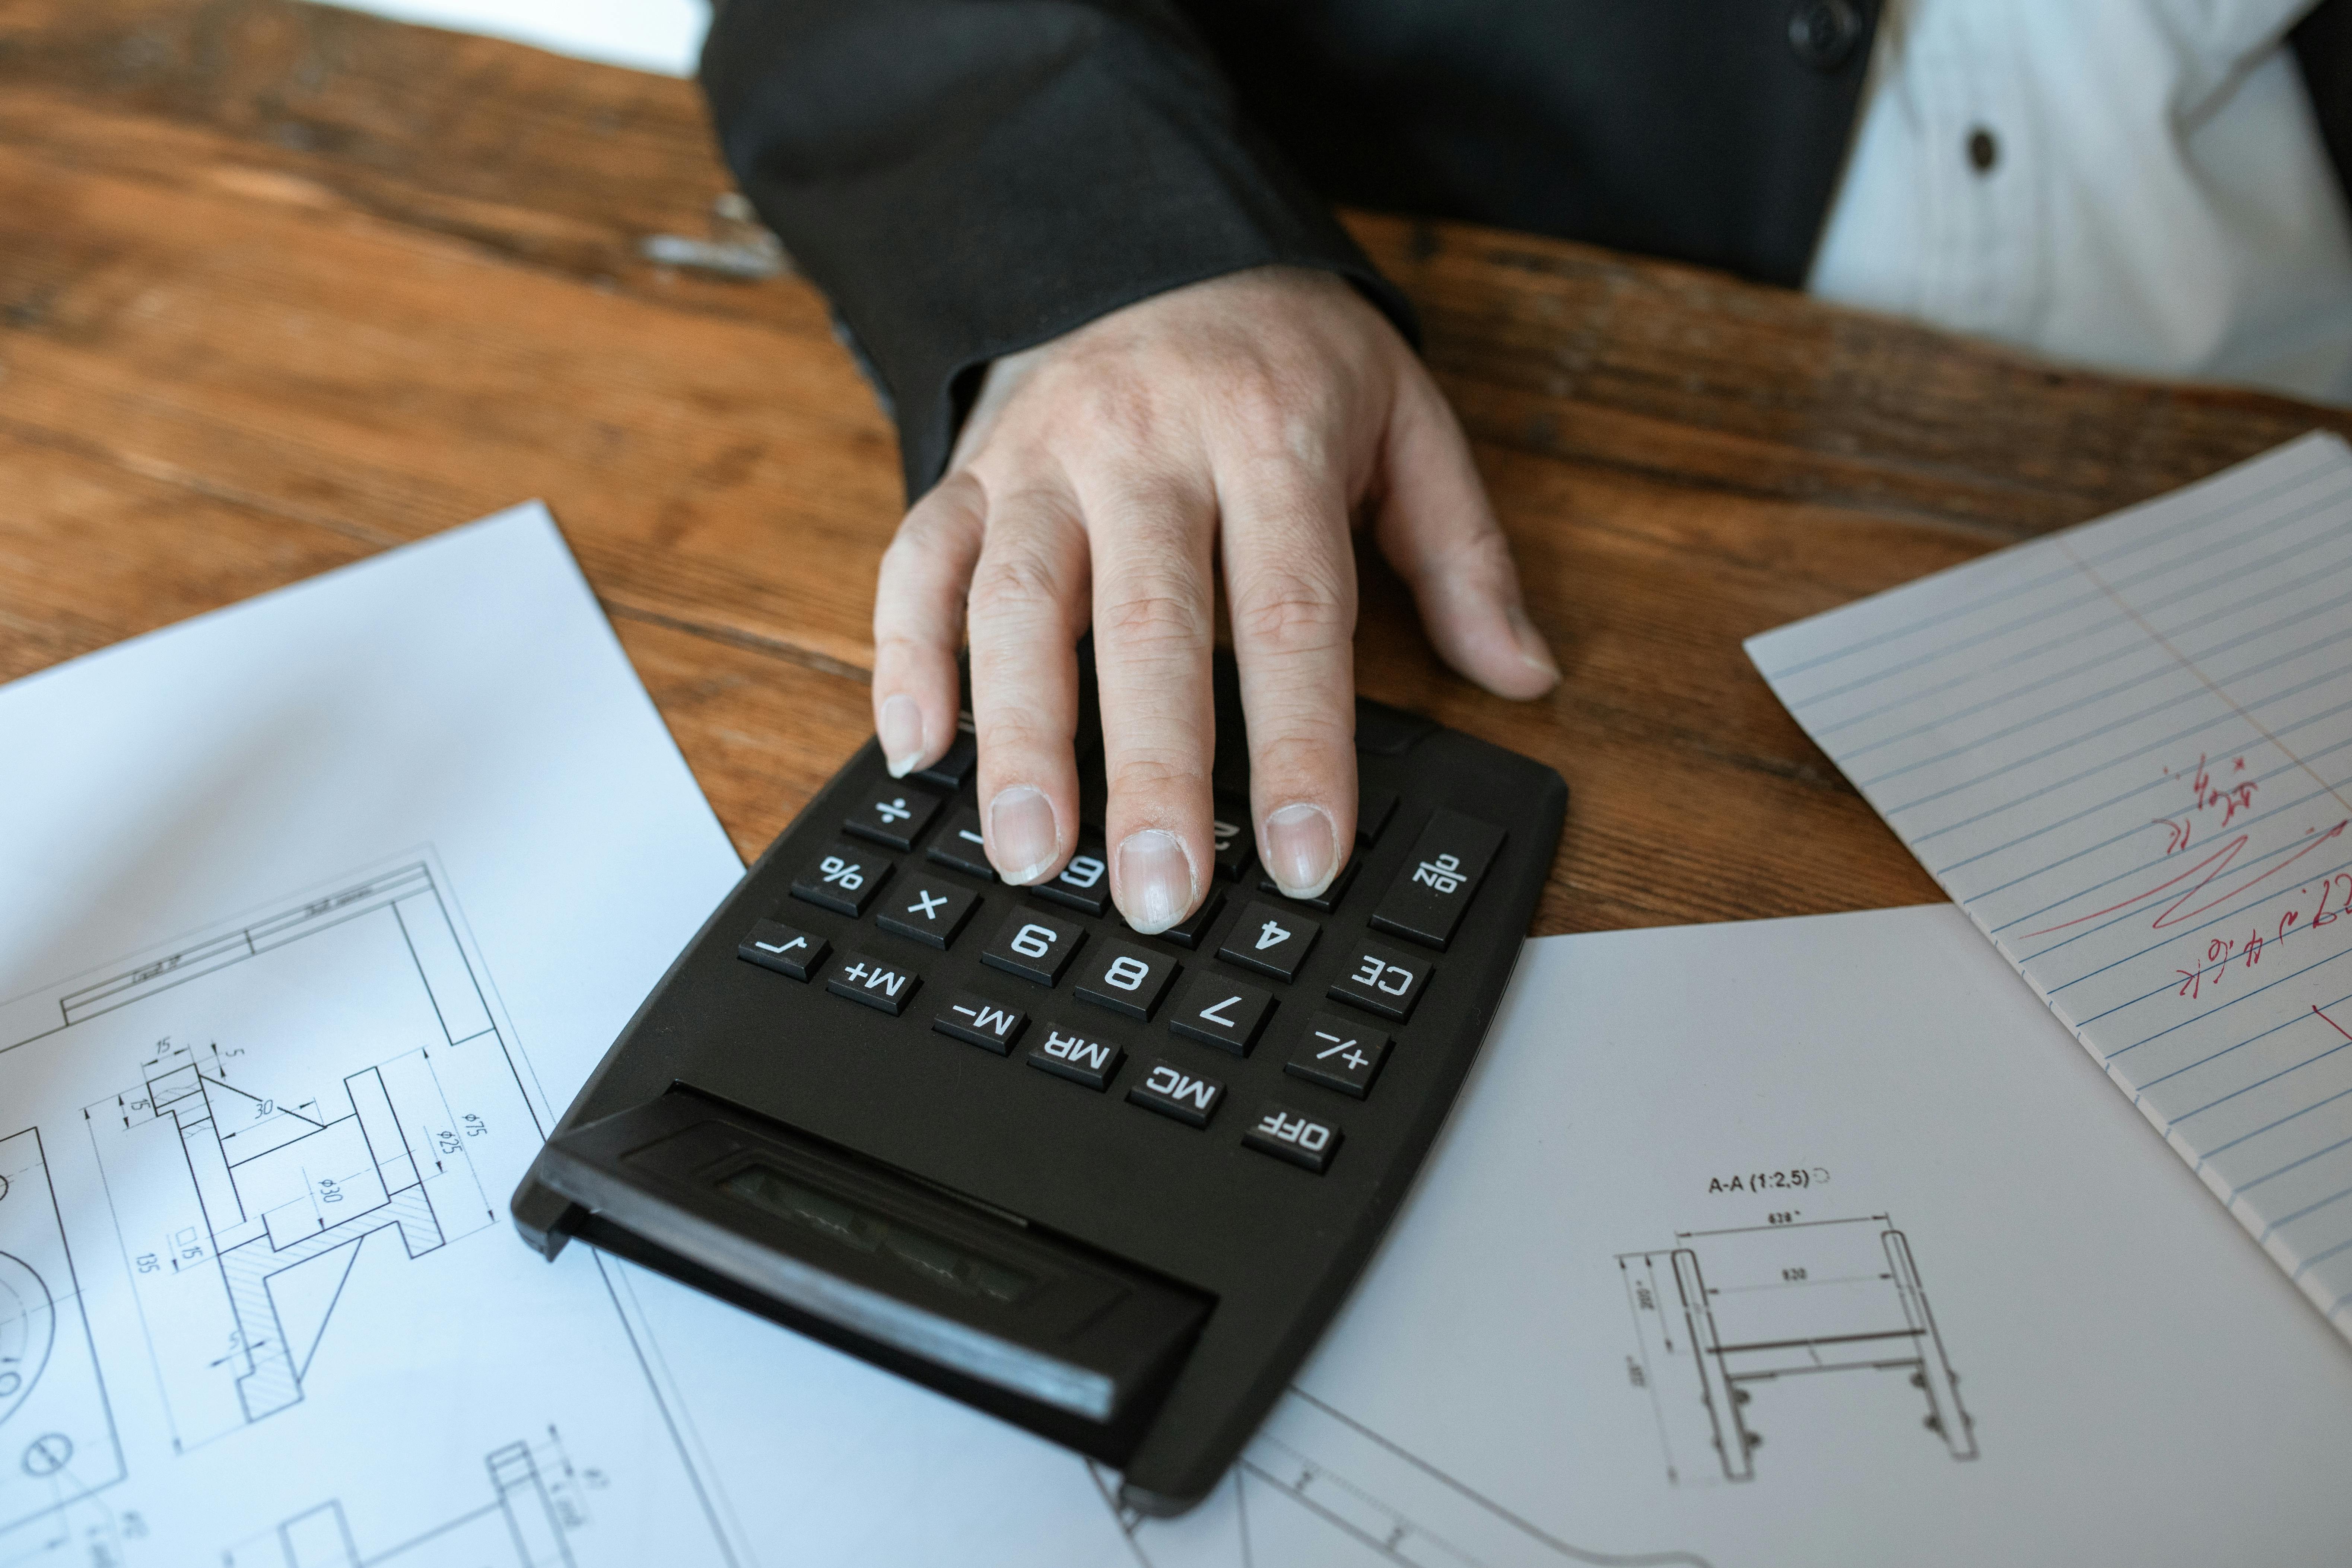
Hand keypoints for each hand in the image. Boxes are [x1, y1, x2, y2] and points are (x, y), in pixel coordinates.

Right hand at [869, 264, 1557, 932]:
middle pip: (1147, 625)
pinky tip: (917, 753)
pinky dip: (908, 656)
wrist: (1154, 236)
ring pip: (1016, 603)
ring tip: (1029, 854)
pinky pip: (918, 562)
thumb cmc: (1286, 354)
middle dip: (1152, 772)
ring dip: (1019, 738)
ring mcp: (1042, 457)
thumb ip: (1462, 552)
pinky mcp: (967, 467)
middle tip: (1160, 892)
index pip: (1291, 613)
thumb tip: (1525, 676)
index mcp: (1271, 435)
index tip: (1305, 859)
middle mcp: (1145, 445)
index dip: (1300, 745)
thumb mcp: (1405, 417)